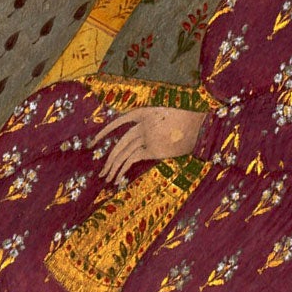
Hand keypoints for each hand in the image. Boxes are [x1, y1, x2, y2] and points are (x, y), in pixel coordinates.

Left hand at [93, 102, 207, 183]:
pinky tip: (117, 178)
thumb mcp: (163, 114)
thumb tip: (138, 137)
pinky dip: (122, 169)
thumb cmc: (184, 120)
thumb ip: (149, 122)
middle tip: (100, 170)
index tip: (92, 143)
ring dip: (113, 166)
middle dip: (108, 158)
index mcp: (141, 113)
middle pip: (119, 143)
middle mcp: (141, 125)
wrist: (200, 126)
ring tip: (105, 178)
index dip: (103, 132)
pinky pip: (131, 159)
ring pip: (123, 152)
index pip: (117, 121)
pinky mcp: (153, 150)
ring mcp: (146, 137)